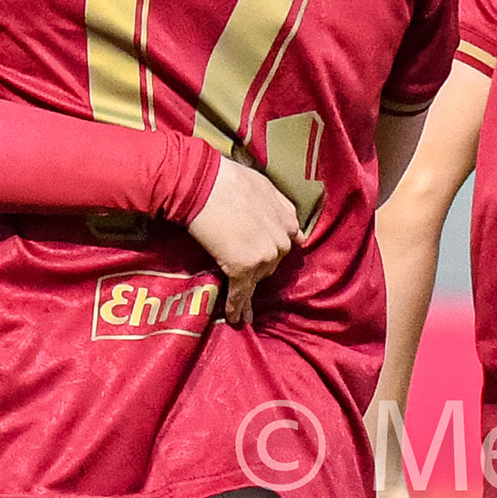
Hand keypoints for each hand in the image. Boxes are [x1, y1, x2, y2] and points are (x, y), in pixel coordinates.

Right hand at [186, 162, 300, 323]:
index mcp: (288, 220)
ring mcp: (264, 256)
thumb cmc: (227, 179)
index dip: (270, 250)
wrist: (203, 185)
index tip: (262, 258)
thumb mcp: (264, 186)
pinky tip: (235, 318)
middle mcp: (281, 240)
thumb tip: (292, 228)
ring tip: (238, 304)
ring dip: (247, 287)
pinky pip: (241, 293)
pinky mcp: (244, 268)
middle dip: (258, 266)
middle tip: (240, 270)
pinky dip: (237, 306)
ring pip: (257, 279)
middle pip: (272, 263)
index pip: (285, 244)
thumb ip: (280, 206)